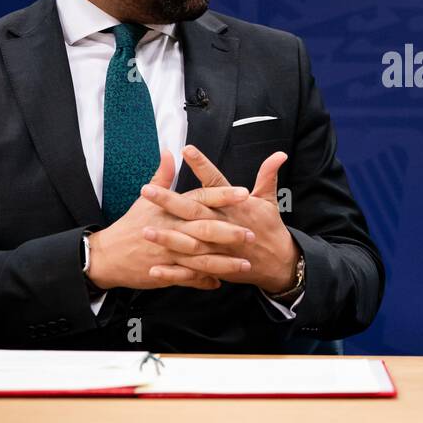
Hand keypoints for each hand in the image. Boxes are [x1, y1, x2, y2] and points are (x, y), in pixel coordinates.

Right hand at [86, 150, 253, 290]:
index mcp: (170, 208)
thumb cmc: (130, 225)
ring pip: (200, 257)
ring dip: (223, 261)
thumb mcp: (145, 200)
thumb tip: (169, 152)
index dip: (222, 195)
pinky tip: (220, 283)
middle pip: (204, 228)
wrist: (106, 255)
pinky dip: (203, 281)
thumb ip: (162, 176)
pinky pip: (187, 277)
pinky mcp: (164, 272)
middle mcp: (171, 228)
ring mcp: (168, 252)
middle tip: (252, 232)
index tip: (244, 193)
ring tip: (246, 263)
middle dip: (229, 231)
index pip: (200, 197)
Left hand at [140, 144, 298, 294]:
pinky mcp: (216, 268)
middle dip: (169, 201)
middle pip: (195, 211)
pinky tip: (153, 270)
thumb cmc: (270, 229)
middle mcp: (225, 225)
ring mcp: (219, 249)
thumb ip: (268, 175)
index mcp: (236, 207)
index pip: (216, 182)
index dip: (202, 165)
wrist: (278, 263)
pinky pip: (191, 272)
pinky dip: (174, 273)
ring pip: (190, 243)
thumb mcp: (269, 201)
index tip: (186, 149)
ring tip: (143, 229)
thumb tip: (279, 154)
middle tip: (146, 189)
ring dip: (167, 237)